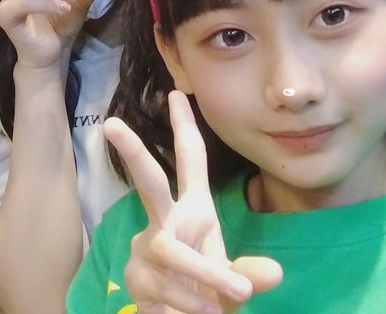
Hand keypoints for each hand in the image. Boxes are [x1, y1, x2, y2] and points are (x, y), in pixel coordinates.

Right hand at [105, 91, 282, 313]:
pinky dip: (193, 300)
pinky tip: (206, 313)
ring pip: (169, 248)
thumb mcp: (235, 280)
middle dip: (133, 152)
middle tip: (113, 124)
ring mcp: (147, 249)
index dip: (184, 127)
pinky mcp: (138, 278)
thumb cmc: (206, 292)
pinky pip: (166, 285)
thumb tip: (272, 273)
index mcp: (193, 210)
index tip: (176, 93)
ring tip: (238, 294)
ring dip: (206, 271)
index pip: (189, 162)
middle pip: (148, 182)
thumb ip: (251, 273)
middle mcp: (165, 222)